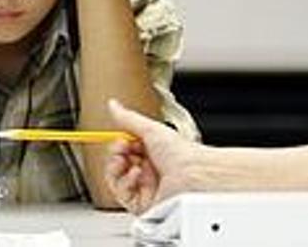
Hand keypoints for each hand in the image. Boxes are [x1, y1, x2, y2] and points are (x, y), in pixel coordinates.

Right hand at [105, 99, 204, 214]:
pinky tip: (135, 174)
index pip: (126, 149)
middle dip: (115, 154)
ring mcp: (145, 188)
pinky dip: (124, 182)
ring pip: (116, 180)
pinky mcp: (142, 203)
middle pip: (118, 164)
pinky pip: (122, 194)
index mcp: (153, 153)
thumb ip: (129, 119)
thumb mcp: (152, 129)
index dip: (119, 144)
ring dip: (116, 168)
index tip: (119, 138)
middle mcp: (148, 171)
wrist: (194, 175)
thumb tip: (113, 106)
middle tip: (121, 148)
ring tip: (126, 160)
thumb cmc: (182, 154)